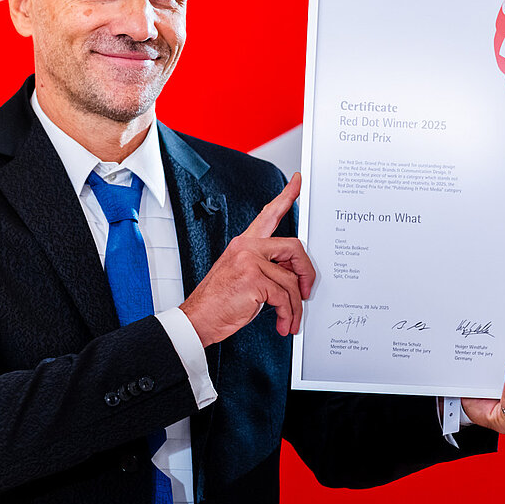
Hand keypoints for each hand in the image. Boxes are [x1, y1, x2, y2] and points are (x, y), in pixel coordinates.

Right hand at [181, 173, 316, 346]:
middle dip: (307, 273)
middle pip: (295, 248)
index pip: (269, 214)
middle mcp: (247, 247)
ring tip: (290, 319)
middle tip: (306, 291)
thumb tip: (293, 275)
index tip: (297, 181)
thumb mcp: (242, 276)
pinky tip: (282, 322)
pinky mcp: (253, 279)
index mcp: (245, 244)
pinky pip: (284, 296)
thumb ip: (265, 267)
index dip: (286, 196)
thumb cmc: (219, 301)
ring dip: (295, 306)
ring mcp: (249, 261)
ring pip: (291, 280)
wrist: (198, 319)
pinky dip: (288, 314)